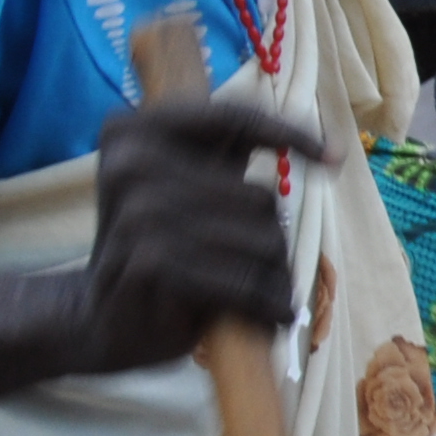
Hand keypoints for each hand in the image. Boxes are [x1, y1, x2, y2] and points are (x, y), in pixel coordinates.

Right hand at [79, 98, 330, 373]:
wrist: (100, 317)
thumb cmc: (159, 246)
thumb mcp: (187, 185)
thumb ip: (232, 155)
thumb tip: (330, 150)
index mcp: (136, 129)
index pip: (233, 119)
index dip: (290, 134)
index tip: (336, 156)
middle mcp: (132, 163)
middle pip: (261, 197)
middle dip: (273, 240)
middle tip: (258, 270)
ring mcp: (139, 213)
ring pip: (262, 240)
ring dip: (275, 277)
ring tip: (258, 295)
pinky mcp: (151, 263)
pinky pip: (243, 282)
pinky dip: (264, 304)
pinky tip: (266, 315)